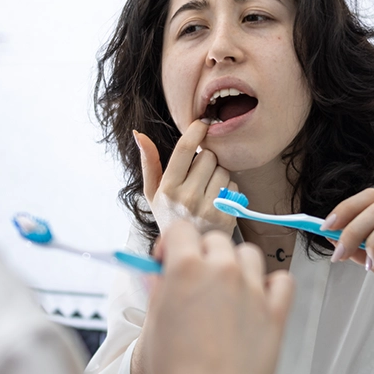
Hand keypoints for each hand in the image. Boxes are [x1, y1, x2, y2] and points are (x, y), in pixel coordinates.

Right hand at [134, 120, 236, 234]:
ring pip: (223, 170)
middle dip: (207, 160)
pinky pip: (234, 186)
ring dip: (218, 174)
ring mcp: (208, 208)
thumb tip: (139, 134)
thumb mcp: (153, 192)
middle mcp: (187, 198)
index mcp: (168, 189)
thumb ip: (148, 162)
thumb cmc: (169, 216)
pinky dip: (228, 189)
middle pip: (208, 156)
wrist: (189, 249)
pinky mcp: (226, 216)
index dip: (196, 130)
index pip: (184, 148)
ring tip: (207, 190)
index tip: (202, 124)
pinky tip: (217, 201)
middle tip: (200, 174)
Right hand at [143, 221, 294, 373]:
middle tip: (198, 278)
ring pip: (249, 253)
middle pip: (216, 239)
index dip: (172, 242)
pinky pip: (282, 280)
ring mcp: (252, 287)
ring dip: (237, 264)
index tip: (170, 258)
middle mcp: (222, 270)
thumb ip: (160, 288)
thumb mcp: (154, 321)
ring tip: (228, 288)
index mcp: (186, 267)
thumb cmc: (177, 372)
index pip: (181, 229)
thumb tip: (163, 275)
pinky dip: (272, 284)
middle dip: (204, 254)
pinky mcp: (275, 309)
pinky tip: (259, 297)